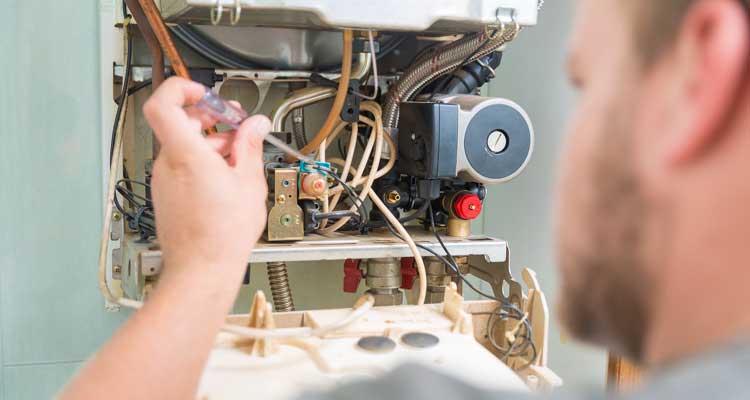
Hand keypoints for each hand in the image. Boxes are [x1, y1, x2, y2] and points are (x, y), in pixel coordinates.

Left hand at [143, 77, 269, 272]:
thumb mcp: (249, 183)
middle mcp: (167, 164)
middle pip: (179, 122)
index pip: (162, 104)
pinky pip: (180, 165)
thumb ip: (250, 146)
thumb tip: (256, 126)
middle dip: (209, 117)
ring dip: (210, 141)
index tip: (205, 94)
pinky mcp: (166, 194)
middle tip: (236, 123)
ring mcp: (163, 180)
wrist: (202, 269)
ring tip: (238, 156)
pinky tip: (226, 176)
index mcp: (186, 154)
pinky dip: (202, 161)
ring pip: (182, 144)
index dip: (182, 89)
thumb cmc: (222, 235)